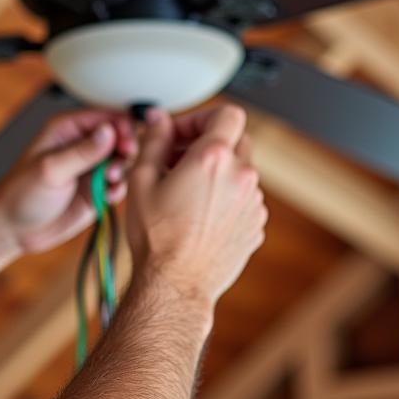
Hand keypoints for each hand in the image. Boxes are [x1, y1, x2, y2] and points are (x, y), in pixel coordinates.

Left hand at [0, 110, 138, 253]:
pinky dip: (119, 189)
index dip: (122, 126)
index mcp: (68, 129)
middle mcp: (83, 145)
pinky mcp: (97, 190)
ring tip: (109, 180)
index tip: (127, 142)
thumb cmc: (20, 193)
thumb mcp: (51, 170)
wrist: (13, 229)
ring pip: (123, 161)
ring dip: (123, 170)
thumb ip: (82, 152)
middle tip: (120, 163)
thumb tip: (109, 131)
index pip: (105, 116)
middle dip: (126, 149)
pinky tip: (108, 195)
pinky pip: (119, 184)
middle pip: (120, 137)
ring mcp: (91, 168)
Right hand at [126, 104, 266, 305]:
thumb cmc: (157, 238)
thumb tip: (158, 120)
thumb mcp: (142, 180)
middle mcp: (241, 176)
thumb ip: (153, 141)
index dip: (201, 118)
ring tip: (185, 193)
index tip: (181, 135)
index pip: (226, 114)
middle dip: (207, 143)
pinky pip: (243, 198)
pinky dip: (225, 197)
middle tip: (178, 161)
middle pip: (235, 139)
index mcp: (213, 158)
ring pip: (240, 170)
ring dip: (216, 172)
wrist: (175, 284)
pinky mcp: (255, 224)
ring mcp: (253, 202)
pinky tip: (198, 214)